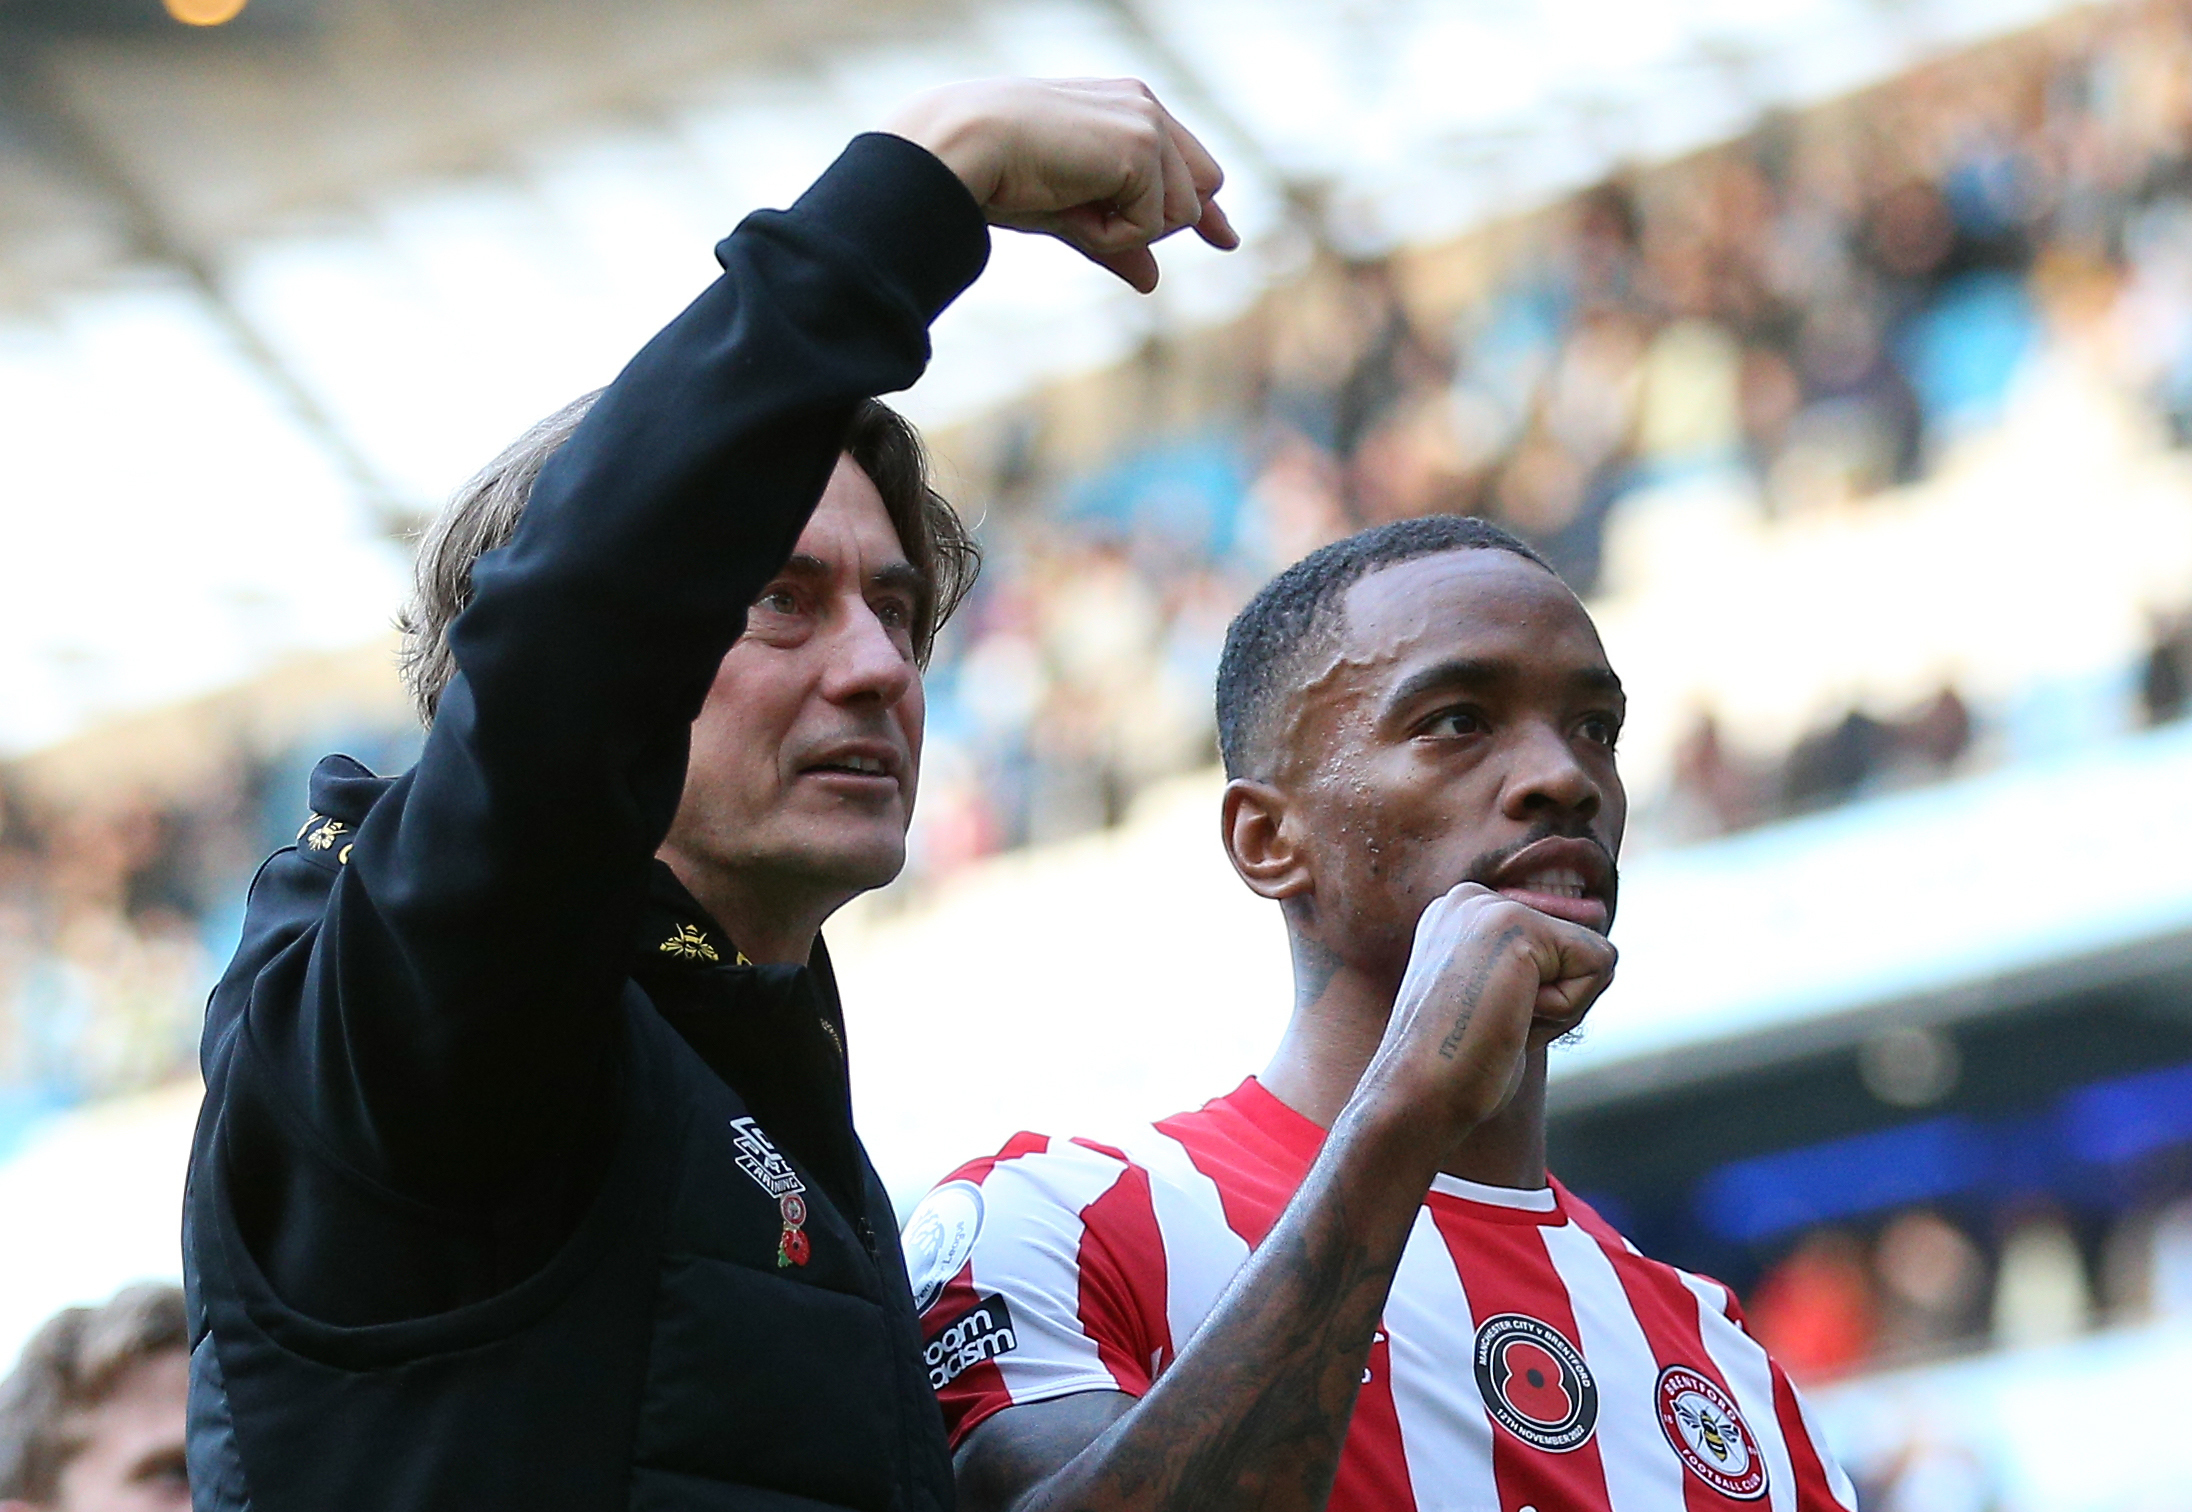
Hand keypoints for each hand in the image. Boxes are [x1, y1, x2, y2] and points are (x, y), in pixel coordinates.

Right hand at [885, 77, 1237, 292]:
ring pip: (1179, 215)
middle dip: (1157, 223)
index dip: (1205, 210)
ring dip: (1124, 230)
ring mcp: (1148, 125)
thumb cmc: (1002, 174)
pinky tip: (1070, 202)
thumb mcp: (1070, 213)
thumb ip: (1117, 241)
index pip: (1190, 167)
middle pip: (1199, 192)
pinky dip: (1110, 233)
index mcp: (1129, 107)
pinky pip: (1150, 225)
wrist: (966, 148)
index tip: (1224, 240)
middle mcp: (1145, 107)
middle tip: (1088, 217)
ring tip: (1067, 202)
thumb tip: (1152, 282)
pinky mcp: (1141, 149)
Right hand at [1357, 882, 1616, 1146]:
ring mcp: (1489, 906)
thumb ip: (1540, 966)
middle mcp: (1471, 899)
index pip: (1556, 949)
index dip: (1542, 999)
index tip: (1486, 1018)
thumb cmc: (1460, 1064)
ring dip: (1564, 1006)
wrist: (1420, 1091)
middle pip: (1578, 947)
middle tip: (1496, 1022)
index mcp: (1461, 916)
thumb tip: (1600, 933)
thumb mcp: (1499, 1001)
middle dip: (1558, 999)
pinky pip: (1599, 963)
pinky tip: (1514, 1014)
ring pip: (1593, 955)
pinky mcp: (1516, 923)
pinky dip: (1571, 1006)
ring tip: (1503, 1019)